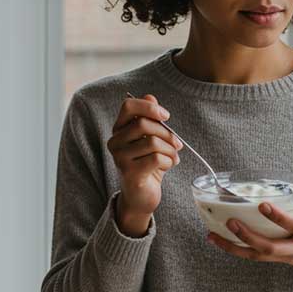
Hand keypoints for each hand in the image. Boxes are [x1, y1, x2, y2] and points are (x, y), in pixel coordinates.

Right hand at [106, 94, 183, 235]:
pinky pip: (156, 159)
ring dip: (170, 150)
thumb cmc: (148, 164)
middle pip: (143, 124)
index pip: (128, 106)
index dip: (149, 107)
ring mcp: (119, 158)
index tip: (166, 116)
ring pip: (152, 142)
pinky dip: (169, 162)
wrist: (141, 195)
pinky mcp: (129, 173)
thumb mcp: (151, 139)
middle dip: (167, 133)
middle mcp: (115, 142)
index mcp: (119, 129)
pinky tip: (169, 167)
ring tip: (173, 157)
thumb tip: (150, 96)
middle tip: (177, 144)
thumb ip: (150, 118)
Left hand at [206, 166, 292, 269]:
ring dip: (235, 247)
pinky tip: (218, 239)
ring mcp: (286, 257)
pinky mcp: (276, 260)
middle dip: (250, 236)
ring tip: (214, 235)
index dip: (279, 218)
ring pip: (259, 256)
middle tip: (232, 222)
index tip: (262, 205)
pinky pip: (254, 257)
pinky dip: (235, 250)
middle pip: (272, 248)